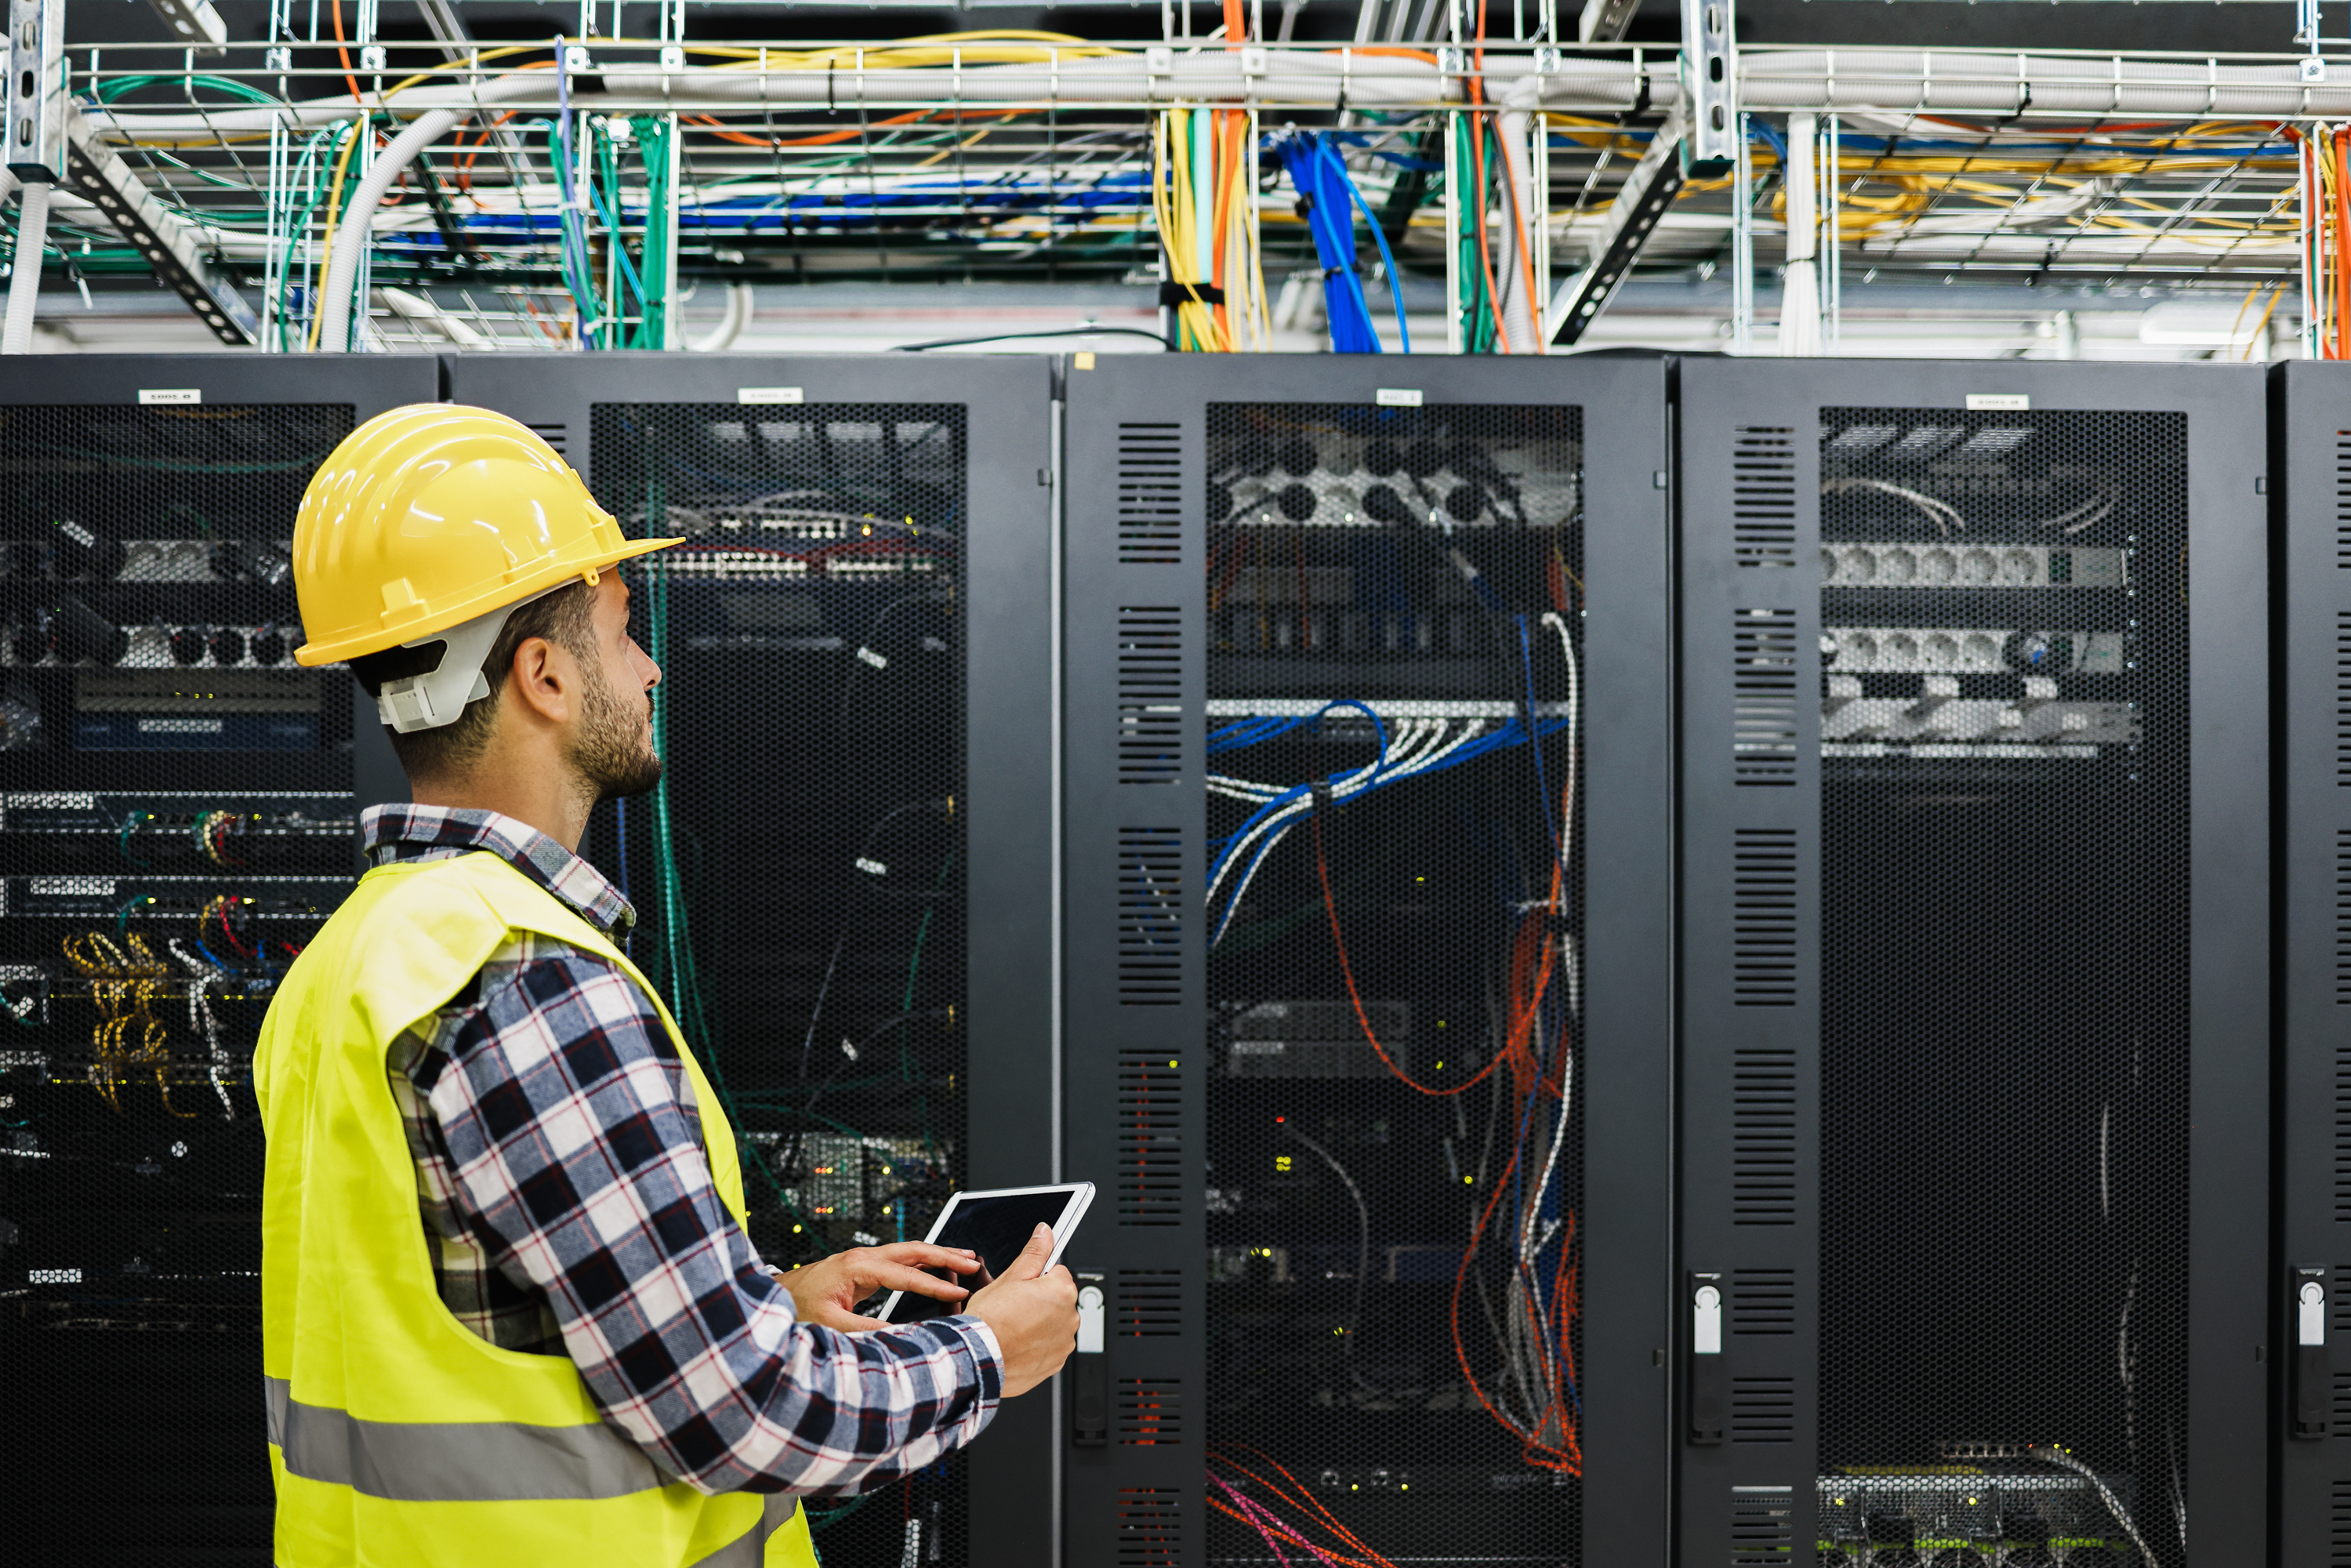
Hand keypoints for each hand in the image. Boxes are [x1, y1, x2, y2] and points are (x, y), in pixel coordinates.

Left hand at [775, 1242, 982, 1331]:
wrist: (775, 1297)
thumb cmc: (797, 1308)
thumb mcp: (831, 1324)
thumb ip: (867, 1329)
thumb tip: (902, 1335)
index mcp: (857, 1267)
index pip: (906, 1275)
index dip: (935, 1285)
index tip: (959, 1293)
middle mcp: (863, 1257)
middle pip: (914, 1250)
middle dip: (946, 1255)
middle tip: (974, 1263)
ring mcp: (863, 1259)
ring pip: (909, 1251)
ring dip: (937, 1254)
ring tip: (965, 1258)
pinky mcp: (861, 1266)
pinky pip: (899, 1259)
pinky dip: (922, 1261)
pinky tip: (935, 1266)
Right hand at [967, 1223, 1078, 1397]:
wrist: (978, 1359)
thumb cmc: (990, 1320)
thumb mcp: (1010, 1277)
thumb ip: (1034, 1252)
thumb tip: (1045, 1232)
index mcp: (1062, 1291)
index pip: (1057, 1271)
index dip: (1036, 1276)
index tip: (1023, 1285)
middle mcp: (1070, 1318)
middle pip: (1057, 1298)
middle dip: (1039, 1299)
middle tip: (1013, 1306)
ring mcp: (1064, 1343)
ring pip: (1053, 1323)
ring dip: (1039, 1323)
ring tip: (1013, 1326)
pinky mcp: (1056, 1363)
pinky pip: (1049, 1346)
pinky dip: (1037, 1344)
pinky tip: (1018, 1342)